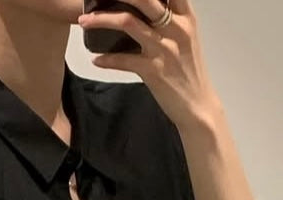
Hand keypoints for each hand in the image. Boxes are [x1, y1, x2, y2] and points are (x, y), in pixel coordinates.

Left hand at [77, 0, 218, 133]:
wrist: (198, 106)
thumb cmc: (189, 71)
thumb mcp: (185, 37)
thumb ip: (169, 19)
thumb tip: (144, 8)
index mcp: (185, 16)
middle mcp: (176, 27)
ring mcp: (164, 49)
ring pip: (128, 22)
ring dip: (101, 20)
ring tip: (84, 22)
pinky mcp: (154, 71)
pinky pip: (123, 60)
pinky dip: (106, 59)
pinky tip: (96, 60)